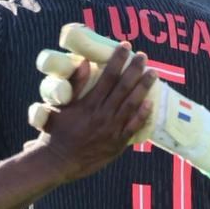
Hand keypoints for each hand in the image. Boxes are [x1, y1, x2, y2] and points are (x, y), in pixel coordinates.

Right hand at [28, 43, 154, 181]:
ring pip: (132, 104)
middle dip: (135, 69)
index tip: (125, 46)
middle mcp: (103, 114)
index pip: (108, 76)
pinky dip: (142, 115)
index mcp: (89, 104)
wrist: (58, 162)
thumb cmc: (56, 132)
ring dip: (144, 87)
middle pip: (123, 87)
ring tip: (153, 73)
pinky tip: (150, 103)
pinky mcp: (117, 144)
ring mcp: (112, 130)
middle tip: (143, 56)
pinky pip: (133, 127)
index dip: (118, 60)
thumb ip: (75, 85)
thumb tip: (86, 63)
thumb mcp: (61, 106)